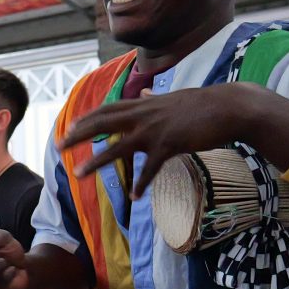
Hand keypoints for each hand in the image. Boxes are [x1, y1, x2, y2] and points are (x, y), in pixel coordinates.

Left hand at [58, 82, 263, 198]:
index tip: (70, 125)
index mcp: (145, 103)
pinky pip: (150, 168)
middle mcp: (145, 114)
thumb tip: (148, 90)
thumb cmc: (204, 103)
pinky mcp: (170, 144)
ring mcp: (156, 130)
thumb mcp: (174, 97)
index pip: (109, 109)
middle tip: (58, 146)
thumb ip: (156, 97)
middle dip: (78, 135)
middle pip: (103, 124)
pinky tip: (134, 197)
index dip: (88, 117)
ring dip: (96, 162)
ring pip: (118, 147)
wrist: (229, 107)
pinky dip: (142, 183)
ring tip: (78, 174)